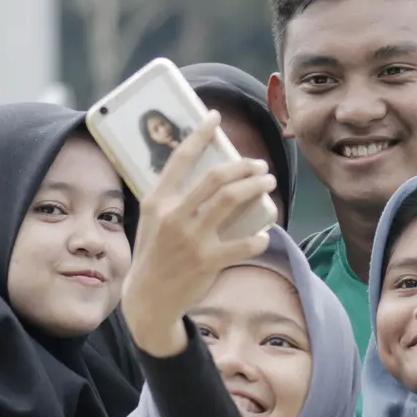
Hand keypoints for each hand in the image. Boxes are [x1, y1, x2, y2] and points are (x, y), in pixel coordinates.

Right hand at [122, 111, 275, 356]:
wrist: (148, 299)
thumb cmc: (154, 254)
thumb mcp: (152, 220)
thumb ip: (172, 198)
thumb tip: (202, 173)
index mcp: (157, 201)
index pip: (180, 159)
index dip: (200, 134)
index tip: (215, 117)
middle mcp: (174, 216)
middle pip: (216, 177)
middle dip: (244, 166)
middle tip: (260, 165)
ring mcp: (192, 239)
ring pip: (232, 200)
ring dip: (256, 187)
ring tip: (268, 182)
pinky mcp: (208, 261)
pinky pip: (244, 243)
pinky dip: (259, 237)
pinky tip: (265, 233)